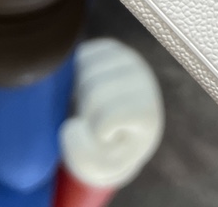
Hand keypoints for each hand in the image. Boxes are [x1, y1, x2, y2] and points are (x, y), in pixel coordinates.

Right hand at [59, 38, 163, 189]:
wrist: (114, 131)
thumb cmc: (109, 151)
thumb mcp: (100, 169)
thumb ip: (86, 158)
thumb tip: (71, 126)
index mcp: (146, 108)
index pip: (108, 116)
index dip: (94, 132)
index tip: (102, 138)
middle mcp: (141, 77)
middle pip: (93, 90)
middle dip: (82, 110)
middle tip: (89, 121)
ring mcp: (125, 57)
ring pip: (83, 69)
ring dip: (74, 92)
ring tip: (86, 106)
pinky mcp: (107, 47)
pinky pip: (77, 55)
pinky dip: (71, 75)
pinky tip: (80, 89)